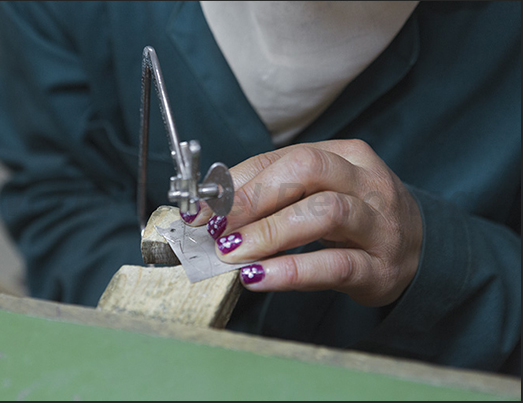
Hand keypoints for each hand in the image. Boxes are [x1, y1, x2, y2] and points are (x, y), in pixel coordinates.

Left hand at [187, 140, 422, 306]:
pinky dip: (292, 270)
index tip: (202, 206)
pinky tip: (259, 277)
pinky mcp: (381, 265)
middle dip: (253, 197)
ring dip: (269, 232)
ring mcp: (379, 223)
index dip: (238, 181)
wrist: (419, 249)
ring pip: (325, 212)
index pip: (285, 157)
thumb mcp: (323, 193)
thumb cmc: (358, 218)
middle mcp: (366, 181)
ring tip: (232, 252)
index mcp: (347, 155)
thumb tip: (215, 210)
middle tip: (216, 225)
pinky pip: (335, 264)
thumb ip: (275, 196)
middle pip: (307, 171)